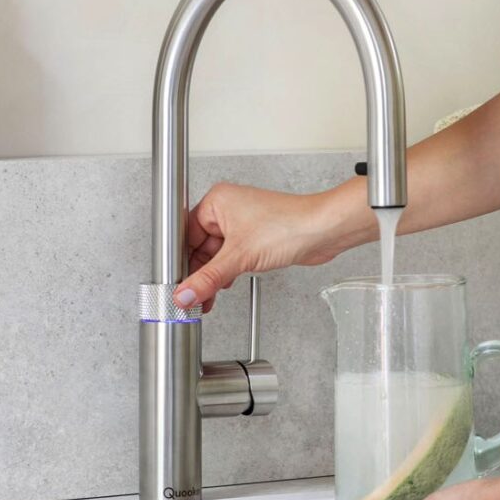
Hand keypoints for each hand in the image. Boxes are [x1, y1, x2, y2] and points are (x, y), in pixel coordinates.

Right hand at [173, 181, 374, 311]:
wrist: (323, 231)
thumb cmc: (289, 226)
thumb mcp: (239, 257)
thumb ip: (208, 279)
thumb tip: (185, 294)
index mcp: (217, 202)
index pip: (186, 235)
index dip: (182, 261)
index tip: (176, 283)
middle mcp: (228, 210)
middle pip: (200, 247)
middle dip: (198, 273)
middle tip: (190, 297)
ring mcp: (242, 224)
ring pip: (217, 255)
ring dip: (213, 276)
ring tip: (205, 297)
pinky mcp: (255, 238)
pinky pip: (233, 258)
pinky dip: (227, 273)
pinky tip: (224, 287)